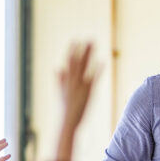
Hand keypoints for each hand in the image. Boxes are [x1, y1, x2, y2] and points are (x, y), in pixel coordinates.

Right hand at [56, 42, 99, 160]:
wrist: (67, 123)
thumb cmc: (65, 110)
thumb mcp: (60, 93)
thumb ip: (59, 79)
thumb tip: (56, 67)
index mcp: (66, 81)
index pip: (69, 63)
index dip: (72, 51)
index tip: (75, 40)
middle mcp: (72, 82)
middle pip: (77, 62)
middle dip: (83, 49)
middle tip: (89, 37)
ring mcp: (80, 86)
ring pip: (84, 66)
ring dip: (89, 54)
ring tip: (94, 44)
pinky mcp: (88, 93)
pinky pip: (93, 79)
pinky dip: (97, 71)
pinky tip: (103, 62)